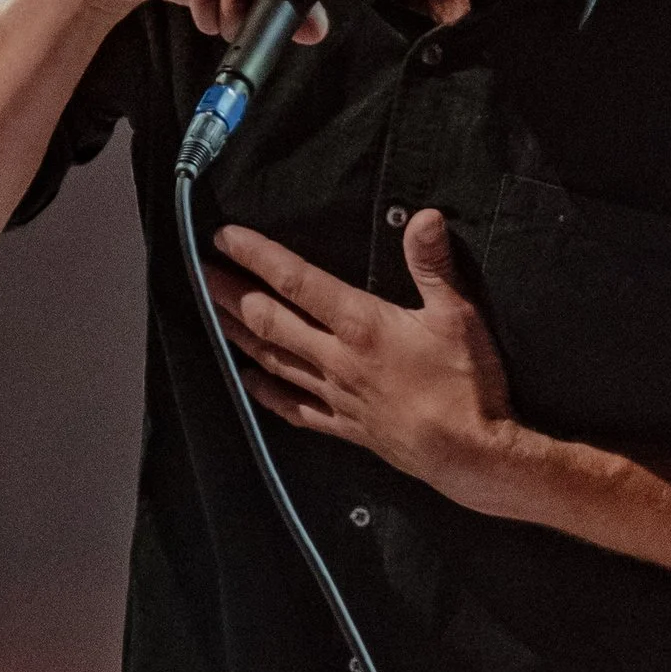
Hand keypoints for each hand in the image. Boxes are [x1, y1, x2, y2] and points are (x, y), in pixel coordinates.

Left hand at [207, 210, 526, 511]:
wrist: (470, 455)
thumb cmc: (466, 383)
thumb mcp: (458, 314)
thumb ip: (433, 264)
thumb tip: (424, 216)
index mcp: (361, 324)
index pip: (296, 281)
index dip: (257, 256)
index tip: (225, 238)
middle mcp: (337, 358)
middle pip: (271, 319)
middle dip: (232, 293)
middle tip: (200, 273)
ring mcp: (336, 395)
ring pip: (275, 360)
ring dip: (239, 335)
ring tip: (211, 315)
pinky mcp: (345, 426)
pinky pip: (295, 408)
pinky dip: (267, 393)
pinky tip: (247, 382)